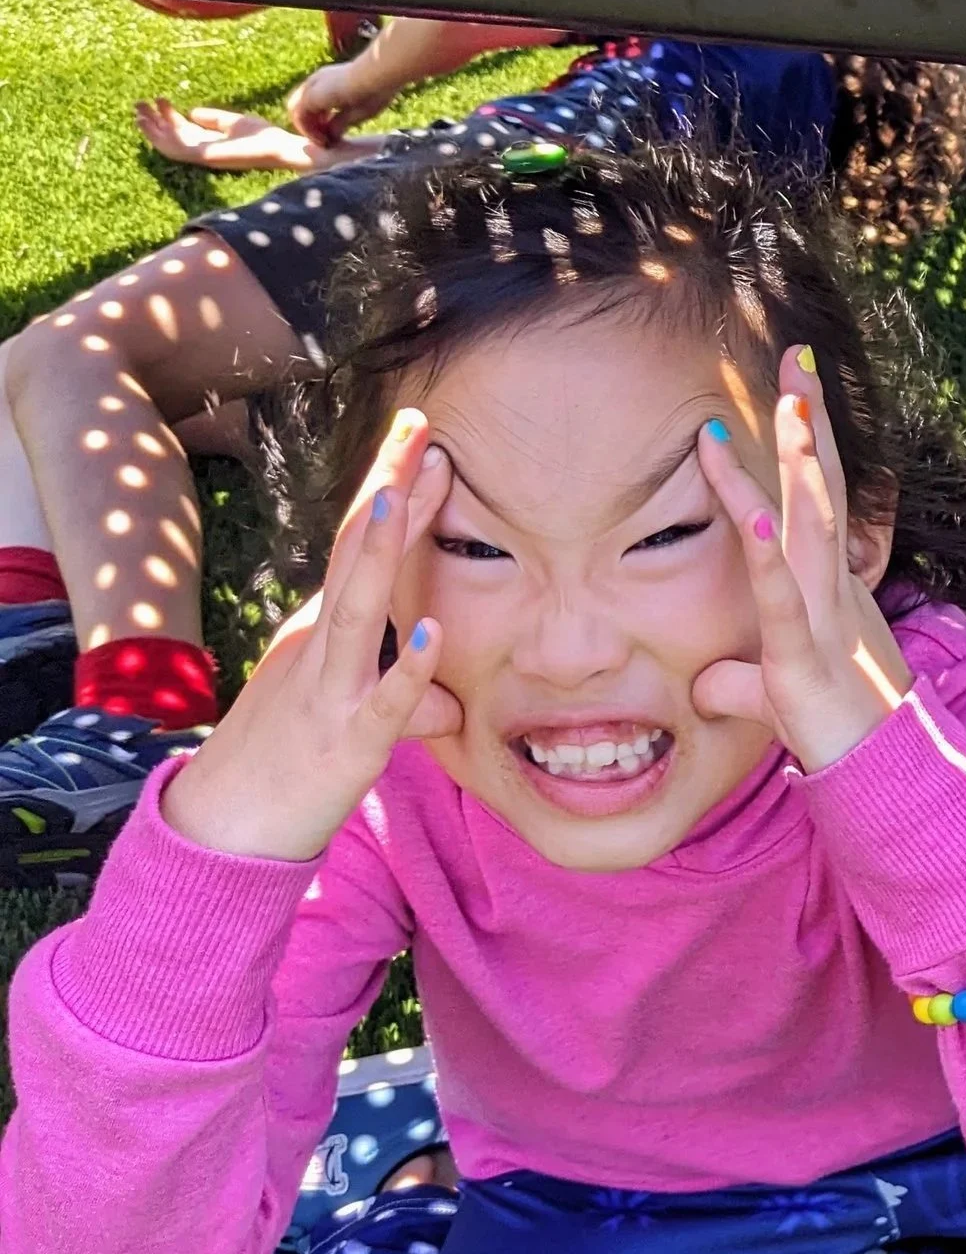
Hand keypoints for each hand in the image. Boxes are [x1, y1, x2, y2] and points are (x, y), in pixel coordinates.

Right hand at [134, 99, 322, 172]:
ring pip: (169, 146)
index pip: (183, 133)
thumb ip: (212, 119)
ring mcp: (204, 156)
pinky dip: (161, 136)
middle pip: (172, 139)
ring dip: (151, 130)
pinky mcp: (205, 156)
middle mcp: (204, 152)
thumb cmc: (262, 137)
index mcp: (210, 144)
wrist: (277, 147)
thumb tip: (191, 112)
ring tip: (138, 110)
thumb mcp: (232, 122)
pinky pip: (176, 149)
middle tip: (139, 104)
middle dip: (154, 123)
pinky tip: (152, 121)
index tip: (159, 99)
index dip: (168, 117)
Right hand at [162, 409, 459, 861]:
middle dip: (389, 488)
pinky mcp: (344, 743)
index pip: (360, 551)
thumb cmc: (285, 768)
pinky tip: (436, 634)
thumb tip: (451, 704)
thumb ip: (401, 701)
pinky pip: (382, 702)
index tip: (421, 441)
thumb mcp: (348, 722)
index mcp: (321, 634)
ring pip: (359, 609)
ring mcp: (330, 691)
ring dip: (381, 548)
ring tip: (406, 486)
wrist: (225, 828)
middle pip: (356, 554)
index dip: (391, 495)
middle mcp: (321, 647)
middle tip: (419, 424)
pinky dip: (410, 670)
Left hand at [287, 58, 398, 147]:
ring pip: (297, 111)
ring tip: (324, 143)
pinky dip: (308, 131)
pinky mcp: (310, 95)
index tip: (334, 137)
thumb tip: (331, 135)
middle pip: (303, 107)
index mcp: (329, 83)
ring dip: (308, 130)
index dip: (321, 123)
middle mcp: (317, 82)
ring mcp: (312, 86)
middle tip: (327, 142)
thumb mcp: (356, 112)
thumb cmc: (374, 91)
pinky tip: (323, 140)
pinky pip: (299, 117)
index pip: (315, 104)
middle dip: (312, 127)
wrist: (375, 77)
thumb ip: (341, 122)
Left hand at [690, 348, 912, 772]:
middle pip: (822, 488)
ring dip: (799, 463)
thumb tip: (704, 684)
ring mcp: (822, 616)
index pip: (819, 497)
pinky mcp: (803, 655)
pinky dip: (765, 552)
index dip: (810, 439)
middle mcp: (833, 587)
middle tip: (799, 354)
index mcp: (830, 585)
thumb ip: (738, 680)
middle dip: (810, 421)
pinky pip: (782, 596)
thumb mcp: (779, 695)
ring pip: (811, 525)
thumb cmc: (838, 731)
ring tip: (786, 406)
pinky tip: (751, 512)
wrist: (882, 774)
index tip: (795, 384)